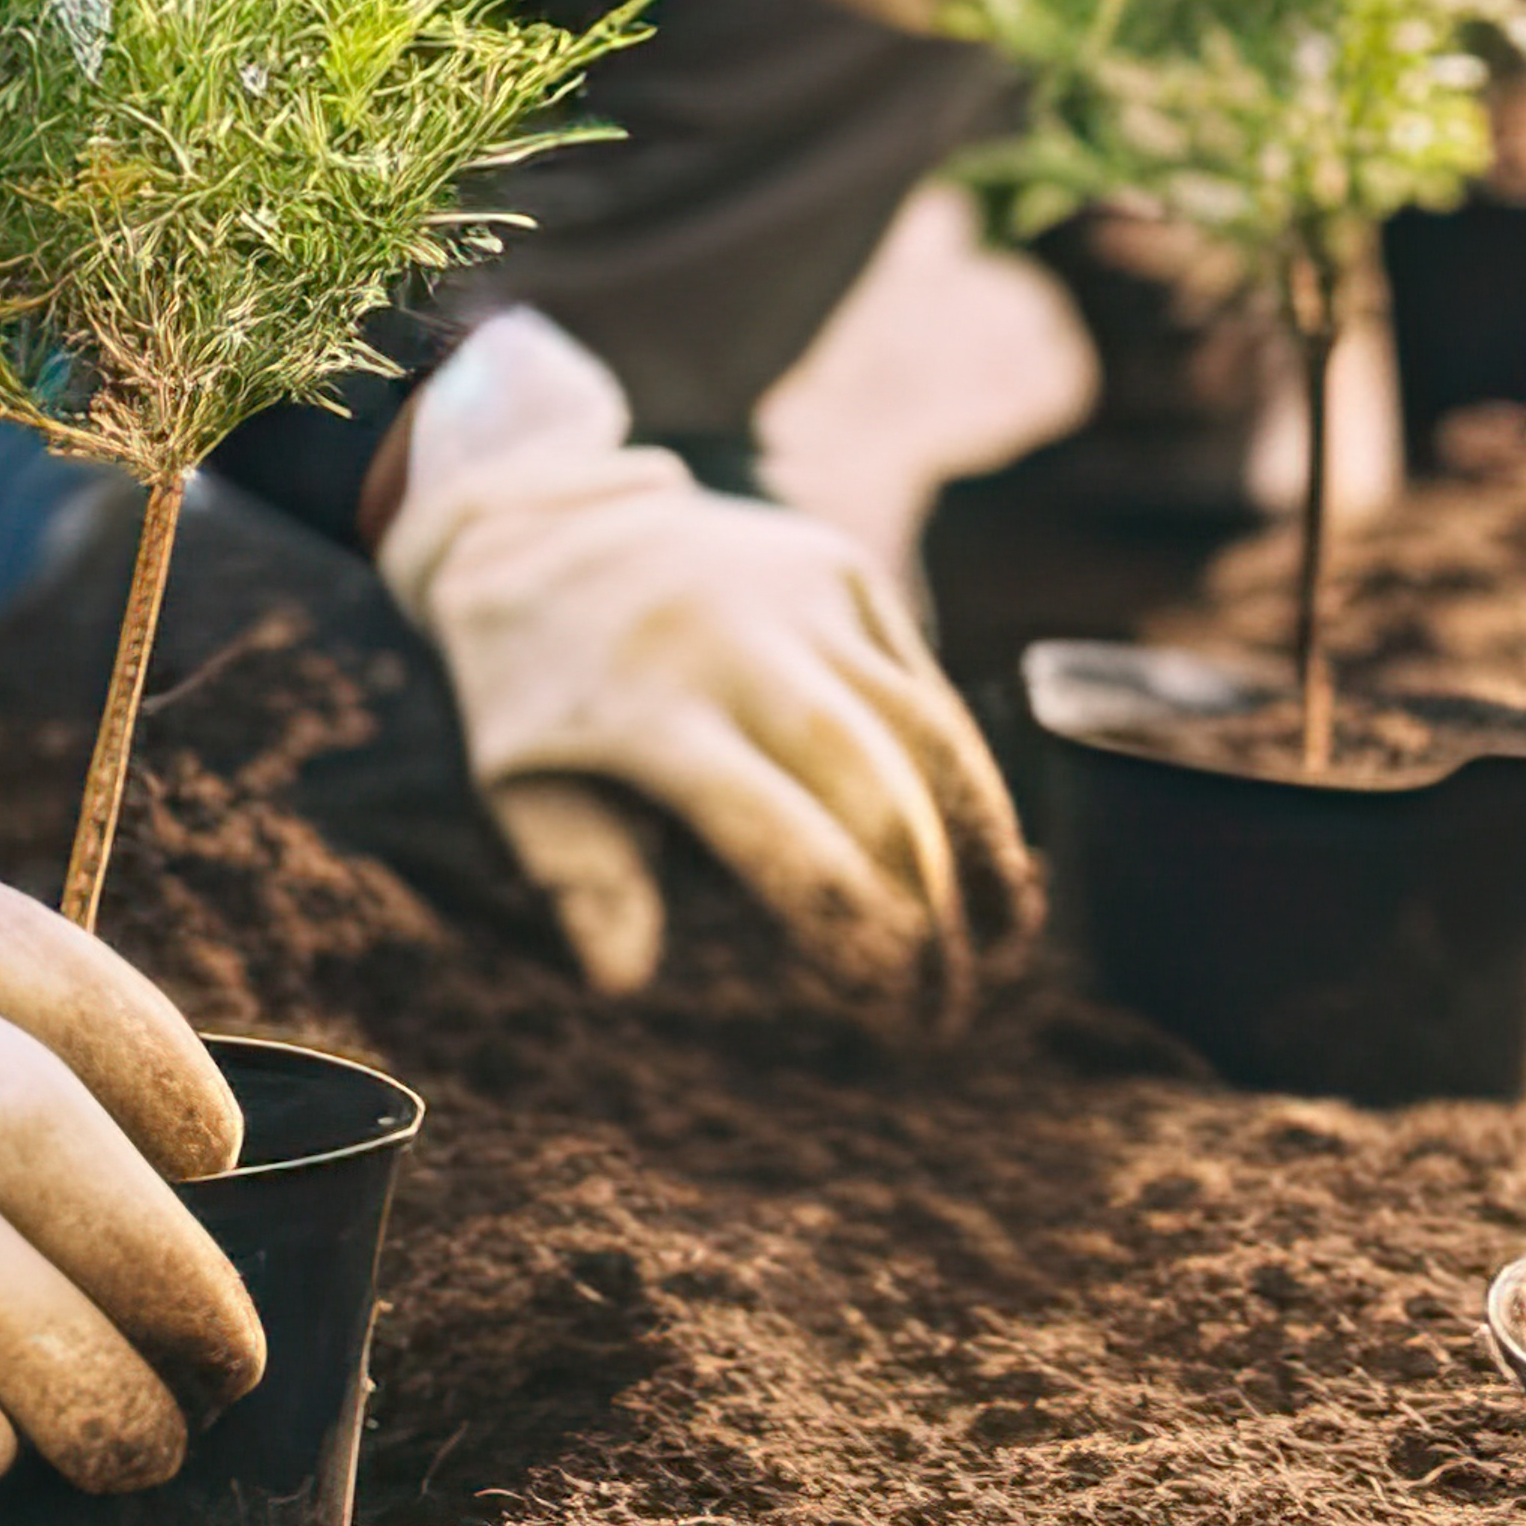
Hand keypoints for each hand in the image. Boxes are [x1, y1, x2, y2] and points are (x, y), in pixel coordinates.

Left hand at [377, 312, 1031, 1021]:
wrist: (539, 518)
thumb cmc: (532, 689)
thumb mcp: (520, 783)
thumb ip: (583, 876)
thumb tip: (627, 980)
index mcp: (648, 710)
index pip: (778, 834)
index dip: (851, 924)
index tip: (894, 1006)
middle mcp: (735, 640)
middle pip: (876, 785)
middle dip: (936, 905)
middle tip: (952, 1007)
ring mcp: (799, 592)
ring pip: (926, 729)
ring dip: (981, 841)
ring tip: (1006, 940)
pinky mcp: (841, 567)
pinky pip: (922, 682)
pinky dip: (965, 771)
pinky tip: (987, 850)